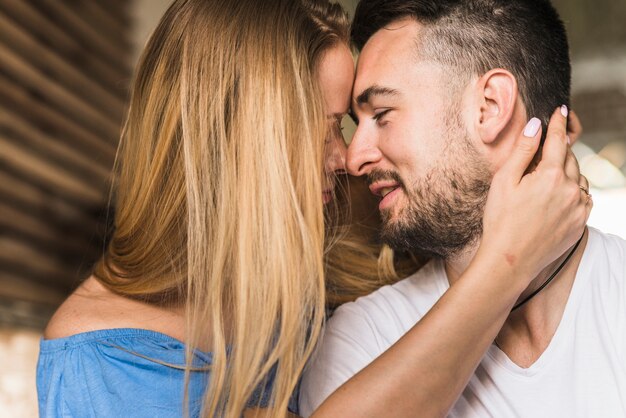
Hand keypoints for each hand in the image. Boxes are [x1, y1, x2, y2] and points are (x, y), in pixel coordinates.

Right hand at [480, 106, 590, 281]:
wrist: (509, 260)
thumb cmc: (500, 220)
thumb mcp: (503, 182)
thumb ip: (522, 151)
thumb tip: (537, 125)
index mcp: (549, 176)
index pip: (557, 140)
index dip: (558, 123)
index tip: (561, 110)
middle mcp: (569, 189)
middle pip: (569, 158)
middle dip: (560, 149)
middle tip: (550, 144)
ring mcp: (578, 208)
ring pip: (578, 178)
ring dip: (567, 171)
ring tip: (548, 176)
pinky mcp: (580, 223)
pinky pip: (583, 198)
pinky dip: (574, 191)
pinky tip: (558, 195)